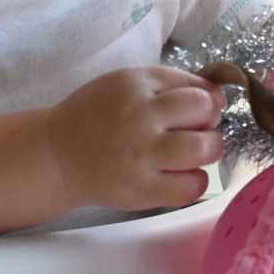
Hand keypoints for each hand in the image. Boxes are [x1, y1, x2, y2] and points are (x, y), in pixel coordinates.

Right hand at [48, 67, 224, 210]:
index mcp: (135, 84)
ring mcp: (142, 155)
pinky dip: (194, 181)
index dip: (206, 100)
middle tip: (196, 131)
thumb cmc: (94, 118)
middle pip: (204, 111)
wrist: (57, 157)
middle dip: (209, 121)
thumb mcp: (124, 84)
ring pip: (204, 148)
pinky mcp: (142, 189)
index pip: (195, 86)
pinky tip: (181, 175)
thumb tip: (216, 96)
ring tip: (191, 153)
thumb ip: (168, 85)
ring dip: (208, 150)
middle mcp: (140, 116)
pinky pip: (191, 186)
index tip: (197, 111)